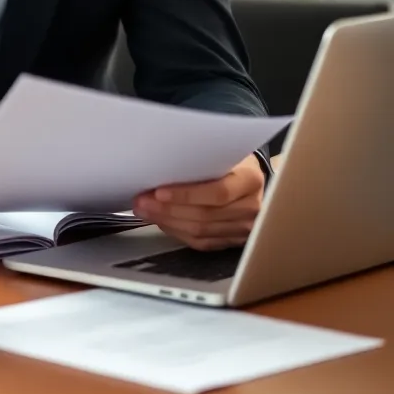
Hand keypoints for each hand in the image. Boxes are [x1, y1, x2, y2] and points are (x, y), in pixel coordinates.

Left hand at [133, 153, 264, 250]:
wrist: (249, 176)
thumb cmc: (229, 159)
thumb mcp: (220, 150)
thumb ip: (200, 158)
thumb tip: (159, 166)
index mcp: (250, 179)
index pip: (218, 192)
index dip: (186, 194)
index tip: (158, 192)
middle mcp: (252, 206)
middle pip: (206, 215)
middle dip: (168, 210)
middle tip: (141, 202)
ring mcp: (246, 227)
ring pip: (201, 232)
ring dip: (168, 222)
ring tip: (145, 211)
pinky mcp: (234, 241)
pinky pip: (202, 243)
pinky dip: (178, 233)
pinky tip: (162, 222)